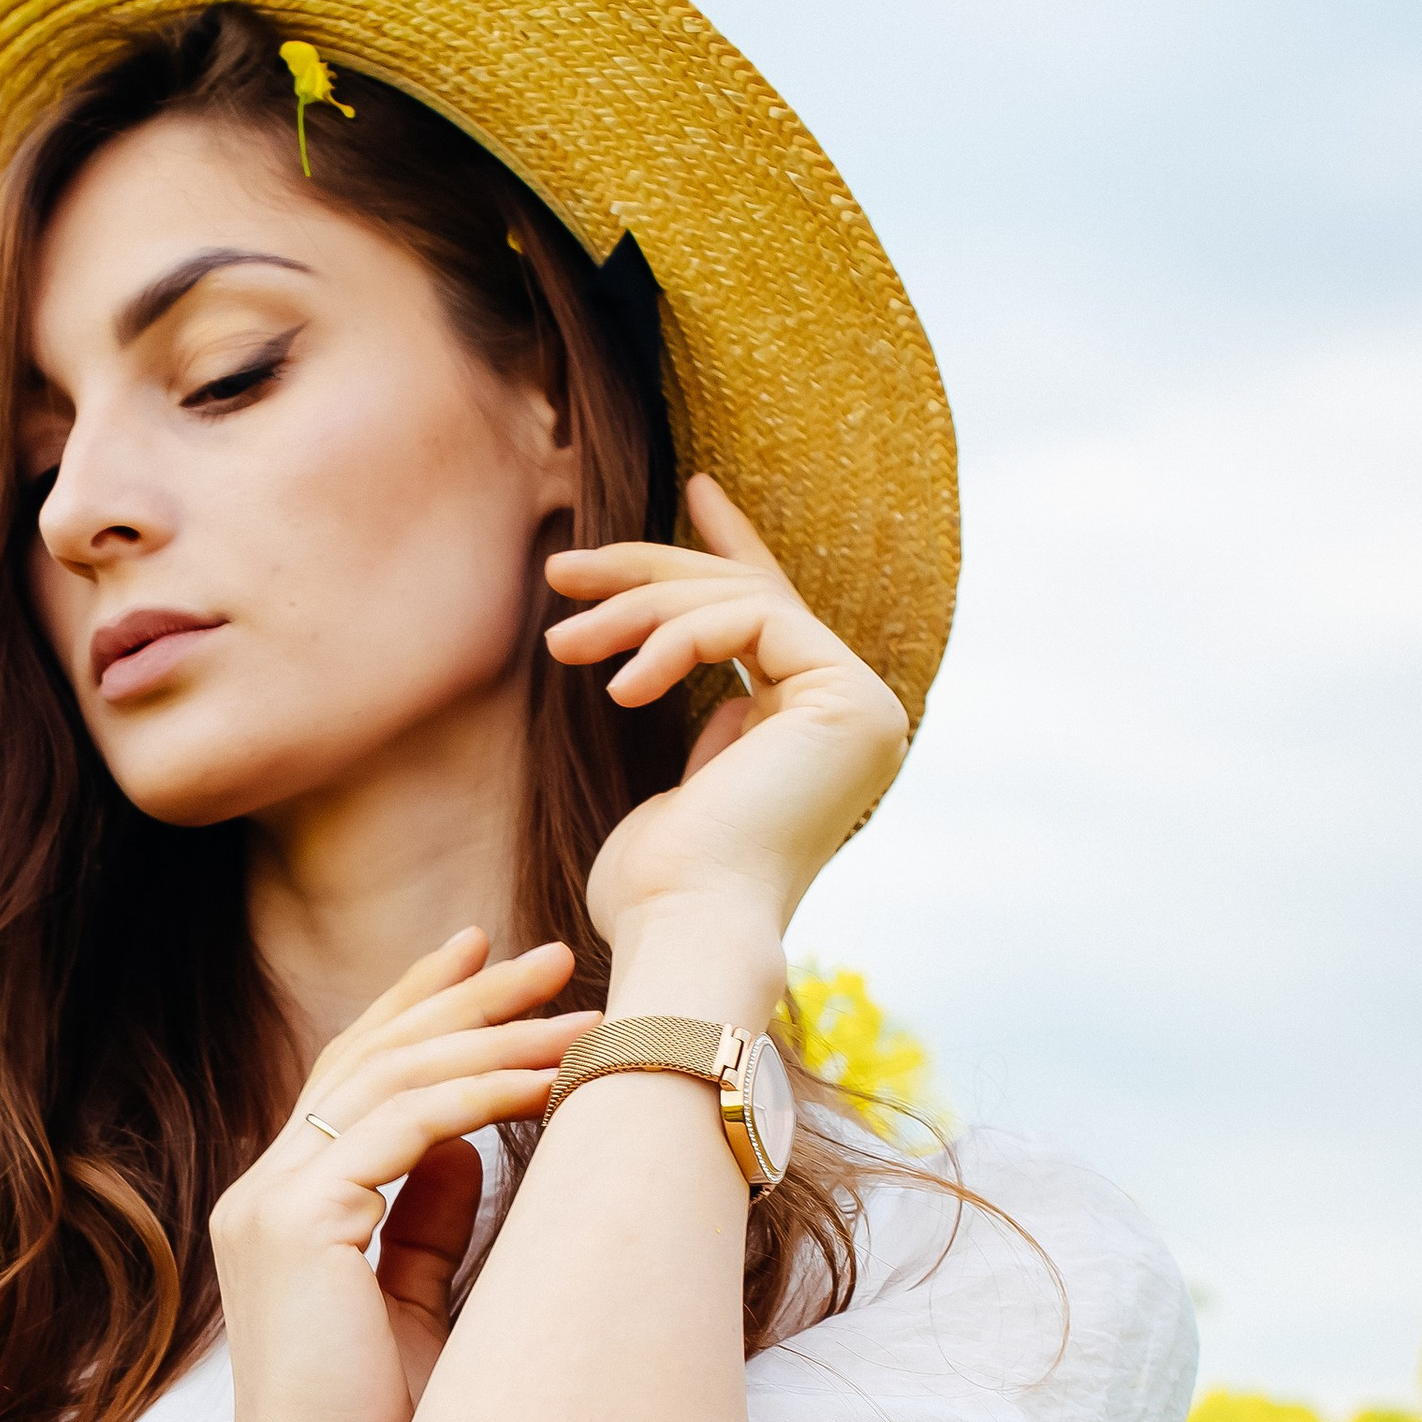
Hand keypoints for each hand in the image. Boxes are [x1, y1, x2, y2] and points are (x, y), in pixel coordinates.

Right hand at [207, 933, 599, 1421]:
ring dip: (496, 1036)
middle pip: (372, 1052)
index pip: (354, 1074)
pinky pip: (405, 1127)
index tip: (487, 956)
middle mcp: (268, 1188)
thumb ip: (425, 1224)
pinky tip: (551, 1078)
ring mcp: (275, 1201)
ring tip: (583, 1013)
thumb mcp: (407, 1308)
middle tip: (555, 952)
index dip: (421, 1008)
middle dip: (468, 995)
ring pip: (392, 1075)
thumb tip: (468, 1146)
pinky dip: (483, 1095)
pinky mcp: (301, 1226)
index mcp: (287, 1205)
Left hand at [545, 475, 909, 961]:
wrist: (683, 932)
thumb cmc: (658, 890)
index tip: (694, 490)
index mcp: (818, 734)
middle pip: (746, 597)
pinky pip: (748, 620)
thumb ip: (711, 728)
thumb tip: (709, 688)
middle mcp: (855, 715)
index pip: (773, 616)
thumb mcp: (677, 790)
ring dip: (637, 610)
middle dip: (646, 575)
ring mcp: (861, 705)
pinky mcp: (848, 698)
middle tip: (561, 571)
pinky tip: (620, 688)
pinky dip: (672, 640)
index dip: (731, 547)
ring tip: (563, 646)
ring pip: (741, 600)